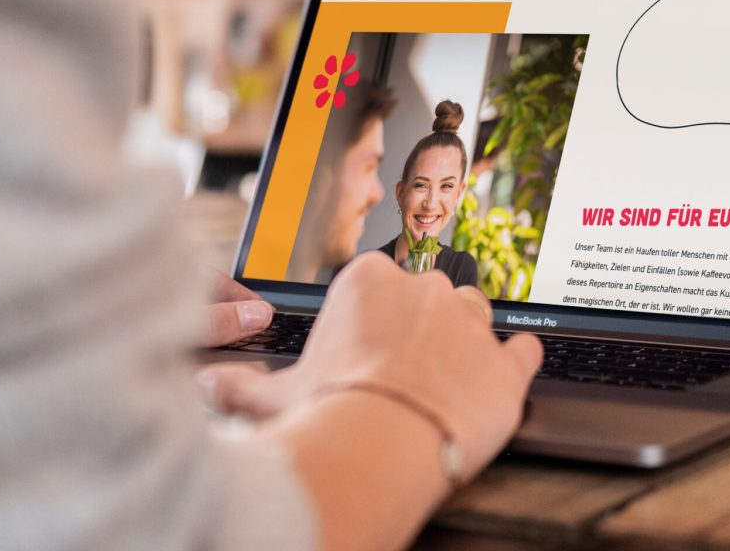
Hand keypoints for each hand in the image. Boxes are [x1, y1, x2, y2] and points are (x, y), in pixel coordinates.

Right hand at [199, 252, 541, 480]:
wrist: (380, 449)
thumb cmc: (324, 415)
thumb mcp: (269, 396)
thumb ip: (237, 384)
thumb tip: (205, 385)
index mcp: (368, 281)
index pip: (379, 279)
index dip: (375, 315)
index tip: (366, 343)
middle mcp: (425, 289)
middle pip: (431, 293)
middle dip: (421, 325)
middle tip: (401, 368)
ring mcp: (471, 324)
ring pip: (478, 314)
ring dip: (466, 340)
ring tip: (447, 378)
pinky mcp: (507, 365)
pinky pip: (524, 351)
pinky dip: (515, 364)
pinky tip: (500, 380)